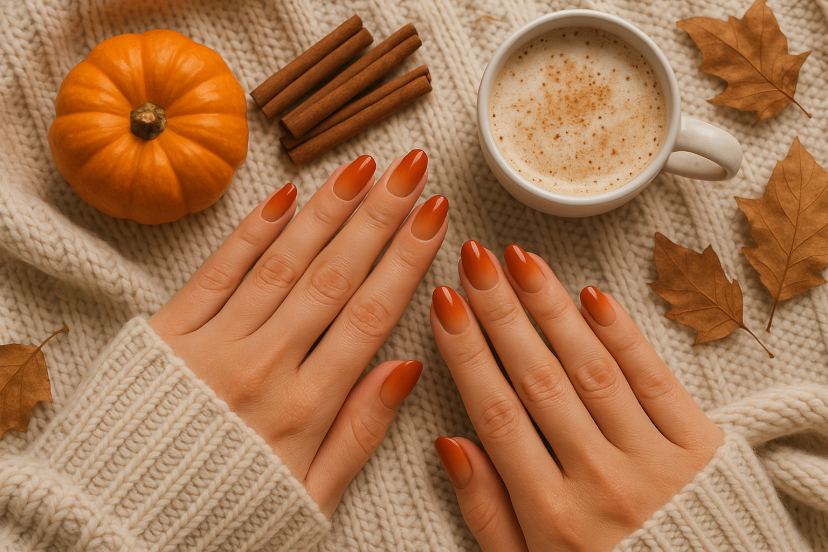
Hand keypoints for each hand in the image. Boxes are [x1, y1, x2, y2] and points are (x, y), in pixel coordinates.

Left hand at [150, 150, 447, 516]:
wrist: (117, 527)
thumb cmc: (224, 513)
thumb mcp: (310, 499)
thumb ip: (361, 432)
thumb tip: (409, 367)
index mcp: (305, 410)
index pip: (371, 315)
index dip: (408, 258)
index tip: (435, 213)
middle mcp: (263, 367)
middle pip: (334, 276)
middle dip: (379, 216)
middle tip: (411, 168)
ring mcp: (213, 346)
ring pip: (282, 264)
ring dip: (326, 210)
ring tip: (363, 167)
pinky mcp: (168, 333)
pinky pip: (217, 272)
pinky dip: (251, 231)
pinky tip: (285, 194)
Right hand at [430, 241, 723, 550]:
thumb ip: (487, 510)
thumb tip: (450, 443)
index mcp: (552, 516)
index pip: (496, 413)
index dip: (467, 351)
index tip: (445, 302)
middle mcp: (601, 482)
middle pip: (539, 379)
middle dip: (501, 311)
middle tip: (476, 259)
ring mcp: (655, 462)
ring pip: (591, 370)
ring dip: (552, 308)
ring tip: (521, 259)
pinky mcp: (701, 448)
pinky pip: (655, 381)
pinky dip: (623, 335)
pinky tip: (591, 295)